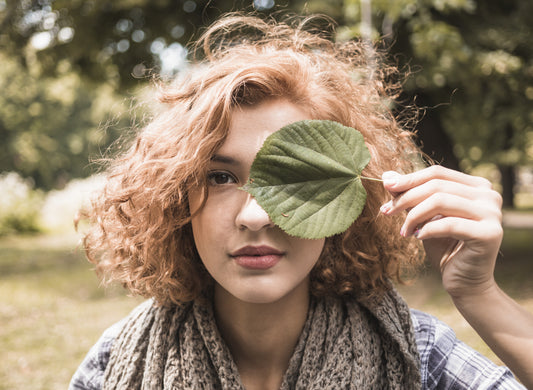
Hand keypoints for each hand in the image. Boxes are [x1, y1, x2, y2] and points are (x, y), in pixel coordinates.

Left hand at [380, 165, 502, 297]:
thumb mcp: (424, 217)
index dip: (409, 179)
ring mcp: (493, 214)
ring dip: (414, 215)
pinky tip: (418, 237)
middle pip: (437, 186)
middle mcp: (489, 195)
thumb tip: (386, 176)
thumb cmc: (444, 246)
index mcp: (477, 186)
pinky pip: (449, 224)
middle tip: (386, 211)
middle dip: (406, 198)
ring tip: (404, 230)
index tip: (386, 187)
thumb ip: (410, 195)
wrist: (464, 282)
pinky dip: (428, 229)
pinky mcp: (490, 234)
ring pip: (441, 201)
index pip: (437, 173)